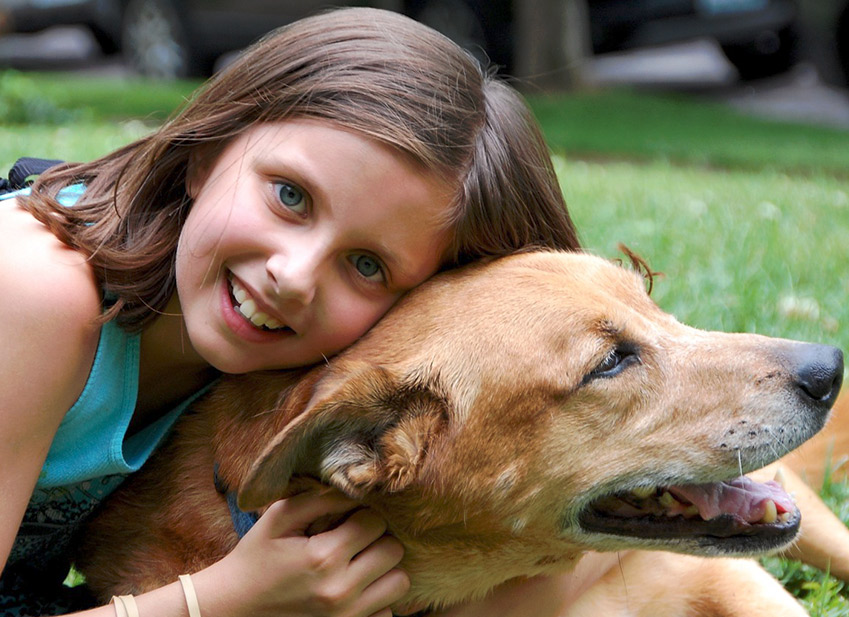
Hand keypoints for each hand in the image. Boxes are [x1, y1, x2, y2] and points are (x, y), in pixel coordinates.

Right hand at [198, 488, 409, 616]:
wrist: (234, 608)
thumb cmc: (256, 557)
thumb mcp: (279, 518)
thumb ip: (319, 498)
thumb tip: (356, 487)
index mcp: (323, 557)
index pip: (375, 522)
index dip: (363, 514)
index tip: (346, 520)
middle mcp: (341, 591)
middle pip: (394, 551)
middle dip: (377, 539)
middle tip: (354, 540)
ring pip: (399, 582)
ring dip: (384, 569)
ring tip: (359, 563)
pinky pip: (388, 612)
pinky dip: (377, 599)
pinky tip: (356, 589)